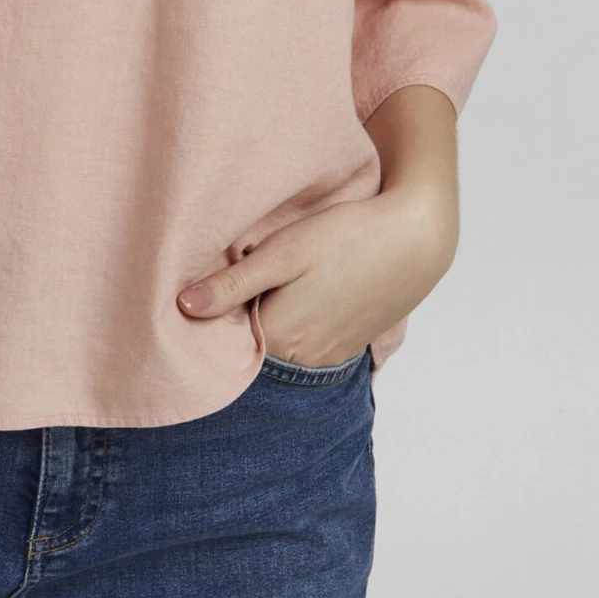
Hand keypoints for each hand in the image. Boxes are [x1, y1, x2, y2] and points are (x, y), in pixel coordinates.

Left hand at [177, 185, 457, 368]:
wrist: (415, 238)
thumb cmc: (346, 237)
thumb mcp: (282, 252)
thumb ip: (233, 285)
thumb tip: (183, 307)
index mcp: (281, 337)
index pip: (227, 348)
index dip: (210, 327)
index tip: (195, 306)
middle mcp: (306, 360)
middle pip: (257, 357)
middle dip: (238, 334)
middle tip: (226, 299)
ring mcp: (333, 357)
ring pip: (285, 357)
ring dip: (270, 336)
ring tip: (264, 300)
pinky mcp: (353, 346)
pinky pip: (313, 354)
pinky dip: (299, 339)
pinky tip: (299, 308)